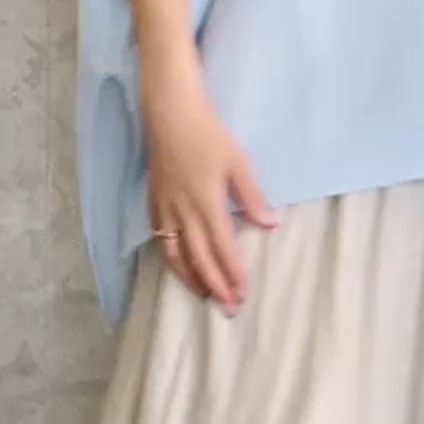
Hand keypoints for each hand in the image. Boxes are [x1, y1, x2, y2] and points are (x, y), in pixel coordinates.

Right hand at [144, 82, 275, 312]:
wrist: (170, 115)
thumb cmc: (208, 135)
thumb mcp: (238, 162)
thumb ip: (252, 197)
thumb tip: (270, 225)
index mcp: (207, 203)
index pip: (222, 248)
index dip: (232, 274)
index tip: (242, 293)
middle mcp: (183, 213)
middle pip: (199, 259)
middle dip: (215, 286)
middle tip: (228, 307)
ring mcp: (165, 210)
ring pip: (176, 256)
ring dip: (191, 279)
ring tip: (204, 296)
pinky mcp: (153, 204)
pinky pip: (160, 241)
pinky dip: (171, 260)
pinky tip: (180, 268)